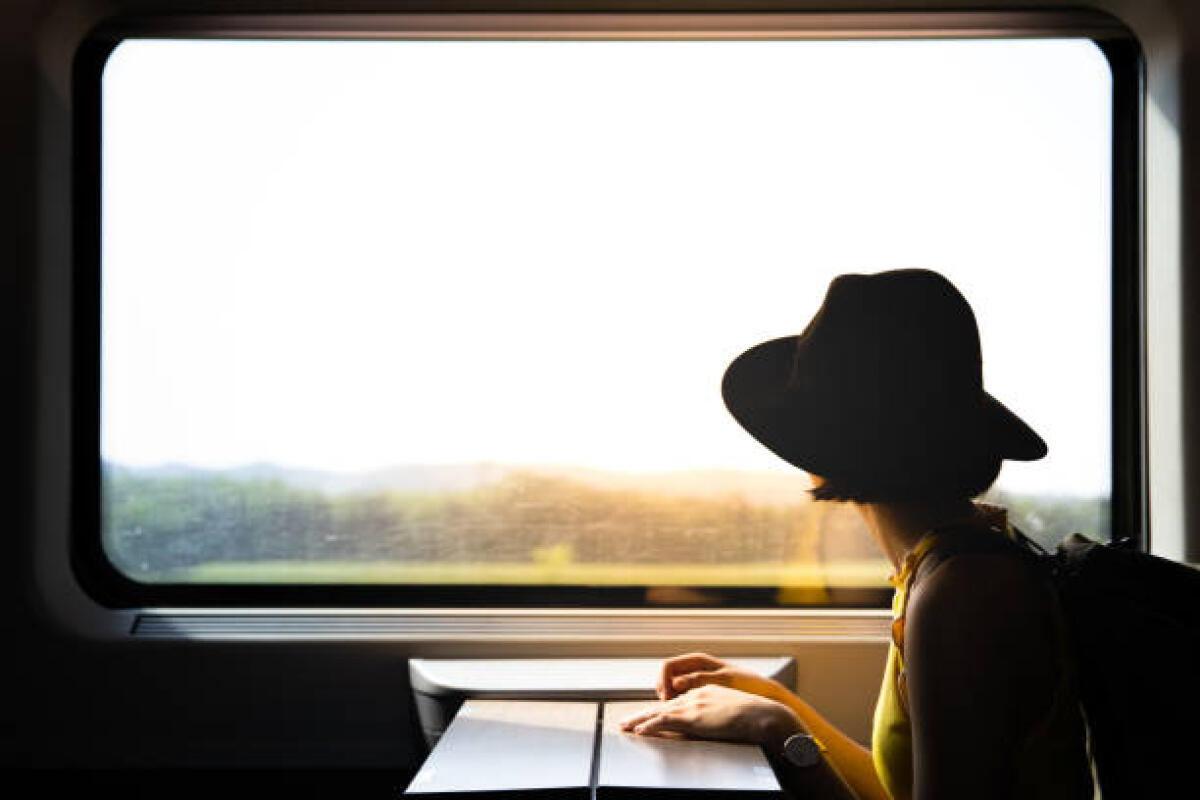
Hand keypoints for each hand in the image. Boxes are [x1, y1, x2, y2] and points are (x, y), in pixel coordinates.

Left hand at [619, 684, 804, 749]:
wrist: (764, 715)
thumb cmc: (756, 718)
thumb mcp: (732, 712)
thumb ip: (717, 716)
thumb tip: (707, 726)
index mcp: (706, 692)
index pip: (677, 701)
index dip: (660, 710)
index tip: (648, 717)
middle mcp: (697, 694)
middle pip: (663, 704)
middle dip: (643, 713)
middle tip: (627, 722)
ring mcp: (694, 704)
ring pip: (659, 711)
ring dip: (640, 719)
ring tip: (625, 727)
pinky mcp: (694, 716)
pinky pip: (666, 720)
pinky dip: (650, 725)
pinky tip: (640, 731)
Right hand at [656, 652, 785, 703]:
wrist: (767, 694)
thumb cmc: (748, 684)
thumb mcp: (724, 680)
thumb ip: (699, 679)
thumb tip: (676, 683)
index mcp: (698, 660)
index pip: (667, 666)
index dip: (662, 682)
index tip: (666, 699)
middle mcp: (695, 668)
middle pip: (666, 677)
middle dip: (662, 692)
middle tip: (665, 709)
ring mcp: (698, 680)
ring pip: (672, 688)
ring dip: (669, 700)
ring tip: (672, 714)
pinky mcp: (703, 692)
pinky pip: (683, 696)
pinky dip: (679, 705)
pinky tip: (683, 715)